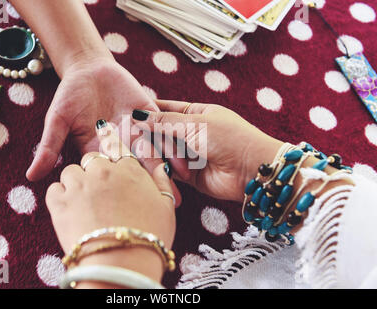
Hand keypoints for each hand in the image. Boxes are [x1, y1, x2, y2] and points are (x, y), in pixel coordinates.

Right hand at [27, 59, 184, 204]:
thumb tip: (30, 177)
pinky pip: (164, 128)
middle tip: (169, 207)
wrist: (88, 70)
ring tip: (182, 186)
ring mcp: (138, 131)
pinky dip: (172, 141)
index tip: (137, 212)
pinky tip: (183, 154)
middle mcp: (123, 147)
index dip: (125, 194)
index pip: (114, 178)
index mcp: (102, 154)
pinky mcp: (150, 114)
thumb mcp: (57, 122)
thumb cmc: (69, 97)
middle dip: (153, 187)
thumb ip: (50, 147)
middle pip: (139, 171)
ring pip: (155, 152)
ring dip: (168, 168)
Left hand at [46, 122, 175, 282]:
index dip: (114, 157)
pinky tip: (68, 210)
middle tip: (99, 193)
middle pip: (92, 159)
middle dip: (94, 171)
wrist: (121, 263)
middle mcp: (103, 171)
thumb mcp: (166, 208)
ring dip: (75, 183)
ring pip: (70, 171)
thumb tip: (161, 167)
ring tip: (82, 204)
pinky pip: (53, 188)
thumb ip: (163, 183)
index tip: (111, 164)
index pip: (118, 150)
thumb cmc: (148, 237)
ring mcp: (79, 185)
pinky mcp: (59, 202)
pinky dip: (59, 197)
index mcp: (129, 170)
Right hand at [132, 100, 283, 201]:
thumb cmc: (228, 139)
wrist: (251, 170)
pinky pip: (169, 169)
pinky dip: (160, 168)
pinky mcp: (189, 175)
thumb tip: (139, 116)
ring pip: (164, 151)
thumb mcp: (194, 124)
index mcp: (198, 113)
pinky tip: (144, 165)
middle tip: (125, 134)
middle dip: (148, 134)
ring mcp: (191, 154)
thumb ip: (165, 122)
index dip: (149, 111)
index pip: (167, 109)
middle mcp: (192, 132)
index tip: (129, 112)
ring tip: (132, 150)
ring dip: (153, 151)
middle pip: (163, 131)